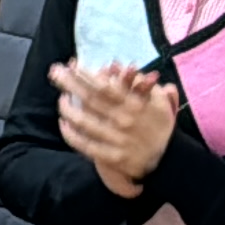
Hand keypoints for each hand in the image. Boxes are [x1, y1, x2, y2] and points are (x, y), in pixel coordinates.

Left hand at [49, 61, 181, 197]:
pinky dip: (72, 135)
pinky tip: (63, 124)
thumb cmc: (160, 125)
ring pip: (85, 122)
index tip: (72, 65)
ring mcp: (117, 140)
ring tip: (60, 99)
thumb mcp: (159, 102)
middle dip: (70, 84)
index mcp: (135, 104)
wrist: (169, 159)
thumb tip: (124, 67)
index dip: (86, 75)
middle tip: (55, 72)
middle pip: (91, 99)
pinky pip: (86, 145)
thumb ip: (143, 84)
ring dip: (68, 109)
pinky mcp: (113, 157)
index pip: (105, 86)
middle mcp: (124, 120)